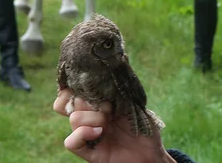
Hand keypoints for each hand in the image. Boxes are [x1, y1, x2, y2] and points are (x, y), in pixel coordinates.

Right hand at [53, 88, 174, 162]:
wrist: (151, 152)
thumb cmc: (144, 127)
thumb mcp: (133, 102)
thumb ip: (116, 89)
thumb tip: (107, 70)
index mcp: (95, 104)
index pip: (69, 91)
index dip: (71, 86)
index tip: (88, 85)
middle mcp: (88, 117)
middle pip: (71, 102)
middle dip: (90, 101)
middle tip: (109, 106)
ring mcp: (87, 134)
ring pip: (74, 119)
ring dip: (93, 117)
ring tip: (109, 121)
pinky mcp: (88, 151)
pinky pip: (70, 142)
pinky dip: (82, 134)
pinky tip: (100, 132)